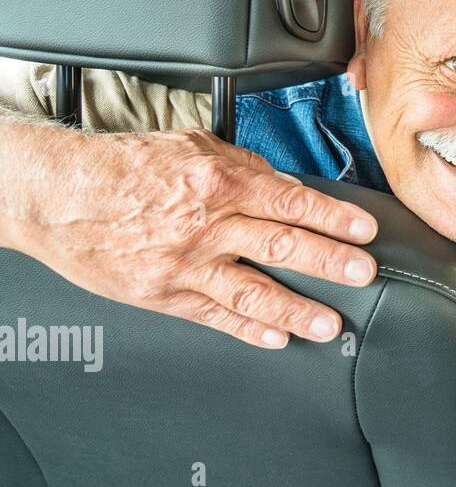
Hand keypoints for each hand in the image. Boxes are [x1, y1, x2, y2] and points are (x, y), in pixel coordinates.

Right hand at [8, 126, 378, 347]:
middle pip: (281, 246)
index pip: (291, 201)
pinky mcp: (163, 294)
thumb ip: (245, 167)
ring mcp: (185, 265)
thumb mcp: (193, 147)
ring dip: (295, 310)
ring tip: (329, 325)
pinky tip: (276, 339)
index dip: (333, 217)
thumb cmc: (126, 166)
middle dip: (329, 262)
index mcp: (219, 183)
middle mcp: (206, 225)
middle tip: (363, 274)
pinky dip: (247, 330)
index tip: (365, 230)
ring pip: (252, 291)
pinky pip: (213, 315)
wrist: (59, 193)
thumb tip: (290, 187)